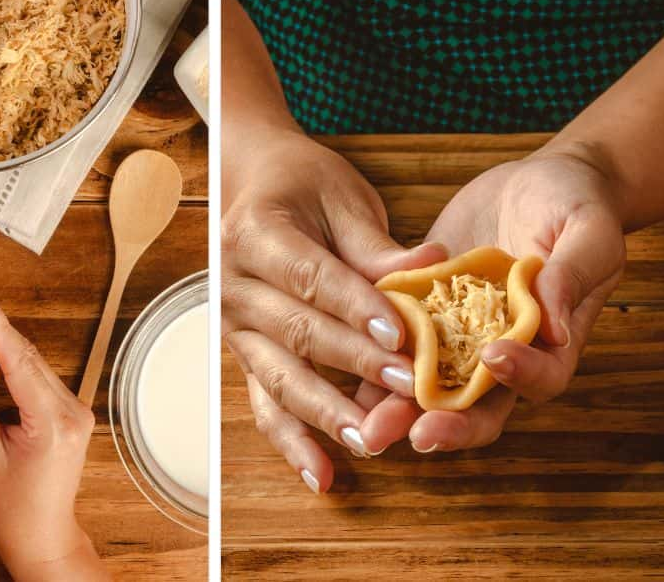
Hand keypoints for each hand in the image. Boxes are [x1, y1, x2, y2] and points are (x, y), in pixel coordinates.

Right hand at [0, 287, 106, 581]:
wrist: (44, 535)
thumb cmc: (12, 507)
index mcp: (50, 424)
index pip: (19, 363)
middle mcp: (71, 412)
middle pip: (29, 358)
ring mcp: (76, 411)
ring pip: (36, 365)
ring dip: (6, 342)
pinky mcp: (72, 414)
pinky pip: (41, 379)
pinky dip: (17, 363)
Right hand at [222, 129, 446, 491]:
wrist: (253, 187)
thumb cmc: (302, 187)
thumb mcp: (342, 199)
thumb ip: (378, 246)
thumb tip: (430, 268)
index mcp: (255, 235)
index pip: (309, 278)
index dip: (354, 308)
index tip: (398, 335)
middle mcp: (233, 285)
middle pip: (297, 333)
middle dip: (353, 364)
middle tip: (405, 387)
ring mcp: (234, 327)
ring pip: (279, 378)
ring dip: (325, 412)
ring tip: (367, 439)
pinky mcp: (245, 357)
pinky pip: (265, 405)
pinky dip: (292, 443)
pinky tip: (322, 476)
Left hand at [360, 142, 625, 453]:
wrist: (532, 184)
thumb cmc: (572, 205)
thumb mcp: (586, 232)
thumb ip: (572, 276)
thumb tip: (557, 329)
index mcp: (550, 340)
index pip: (542, 377)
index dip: (522, 376)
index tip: (494, 356)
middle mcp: (500, 351)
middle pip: (478, 405)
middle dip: (448, 423)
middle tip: (418, 435)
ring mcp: (455, 339)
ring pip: (425, 388)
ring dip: (396, 411)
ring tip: (366, 430)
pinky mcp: (419, 316)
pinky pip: (391, 347)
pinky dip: (367, 363)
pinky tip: (337, 371)